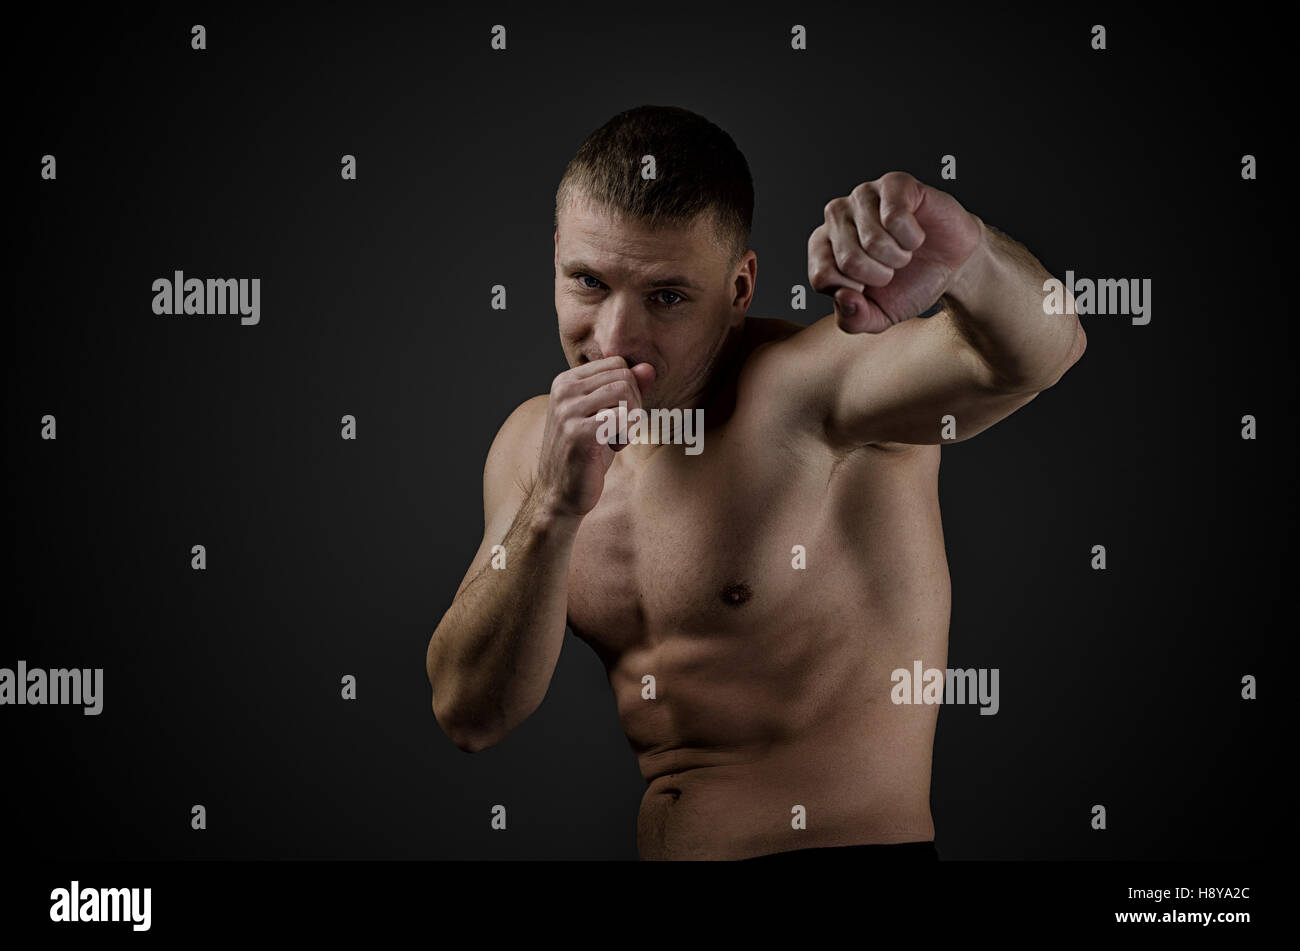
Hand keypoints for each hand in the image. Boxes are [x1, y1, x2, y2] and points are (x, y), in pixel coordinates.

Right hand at [534, 356, 655, 519]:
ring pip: (624, 392)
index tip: (619, 416)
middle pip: (623, 376)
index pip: (617, 363)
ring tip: (618, 438)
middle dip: (634, 404)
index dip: (630, 389)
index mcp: (566, 381)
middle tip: (622, 430)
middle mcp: (563, 390)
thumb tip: (649, 368)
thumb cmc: (587, 454)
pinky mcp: (577, 432)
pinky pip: (621, 417)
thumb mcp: (608, 416)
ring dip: (631, 419)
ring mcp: (567, 410)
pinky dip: (627, 434)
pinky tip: (614, 447)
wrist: (560, 493)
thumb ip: (628, 390)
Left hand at [808, 171, 984, 332]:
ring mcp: (863, 195)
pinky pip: (894, 217)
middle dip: (880, 276)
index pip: (821, 277)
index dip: (854, 292)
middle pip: (848, 260)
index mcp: (823, 247)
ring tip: (904, 252)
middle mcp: (836, 216)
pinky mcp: (893, 183)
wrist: (952, 266)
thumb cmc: (909, 284)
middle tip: (893, 268)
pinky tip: (915, 235)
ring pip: (872, 240)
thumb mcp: (878, 316)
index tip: (870, 287)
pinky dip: (911, 238)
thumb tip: (844, 298)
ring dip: (898, 257)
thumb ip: (853, 319)